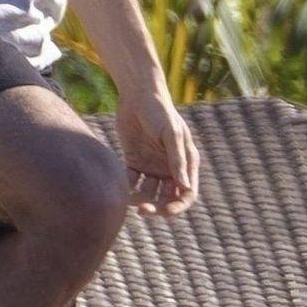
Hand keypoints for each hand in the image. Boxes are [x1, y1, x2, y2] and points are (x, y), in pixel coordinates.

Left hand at [115, 79, 199, 216]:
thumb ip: (177, 160)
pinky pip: (131, 182)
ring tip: (128, 199)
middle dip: (157, 207)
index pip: (186, 194)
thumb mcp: (170, 134)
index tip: (164, 211)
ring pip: (148, 193)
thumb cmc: (159, 111)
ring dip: (140, 200)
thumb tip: (184, 188)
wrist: (137, 95)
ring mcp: (152, 166)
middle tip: (142, 210)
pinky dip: (127, 188)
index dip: (177, 206)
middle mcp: (170, 168)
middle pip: (167, 198)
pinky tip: (120, 187)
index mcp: (186, 163)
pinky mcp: (134, 161)